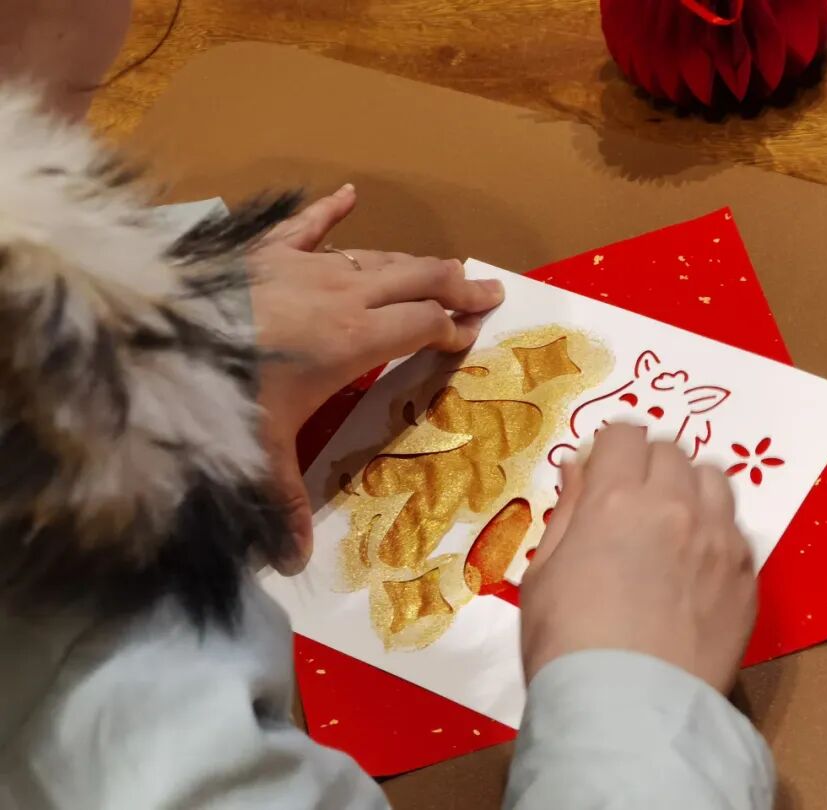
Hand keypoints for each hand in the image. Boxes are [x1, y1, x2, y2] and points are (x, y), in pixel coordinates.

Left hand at [248, 184, 503, 573]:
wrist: (148, 335)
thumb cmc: (216, 393)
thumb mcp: (257, 452)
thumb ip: (283, 505)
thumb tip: (293, 564)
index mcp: (352, 341)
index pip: (420, 326)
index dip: (453, 328)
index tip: (477, 332)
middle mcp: (341, 295)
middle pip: (415, 280)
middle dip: (456, 286)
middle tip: (489, 290)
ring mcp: (303, 267)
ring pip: (376, 256)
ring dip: (414, 262)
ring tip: (445, 265)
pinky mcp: (265, 251)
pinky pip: (306, 224)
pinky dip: (328, 211)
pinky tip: (347, 194)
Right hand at [520, 423, 756, 693]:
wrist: (628, 714)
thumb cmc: (567, 645)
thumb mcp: (544, 572)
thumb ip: (568, 510)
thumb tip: (579, 467)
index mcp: (615, 500)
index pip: (624, 434)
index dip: (611, 446)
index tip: (605, 467)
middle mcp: (675, 507)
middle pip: (672, 451)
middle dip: (649, 465)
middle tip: (633, 500)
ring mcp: (719, 541)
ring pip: (714, 479)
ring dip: (691, 488)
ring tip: (675, 523)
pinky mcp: (747, 577)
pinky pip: (737, 530)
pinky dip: (716, 534)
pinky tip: (698, 568)